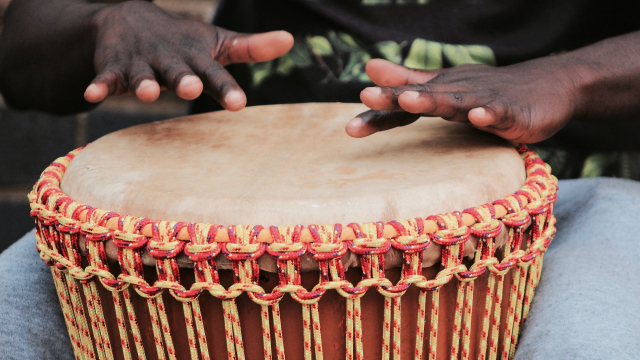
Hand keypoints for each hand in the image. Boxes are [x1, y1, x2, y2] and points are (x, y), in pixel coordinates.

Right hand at [85, 1, 292, 109]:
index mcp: (197, 58)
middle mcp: (170, 59)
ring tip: (146, 92)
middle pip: (178, 71)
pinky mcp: (115, 66)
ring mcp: (141, 62)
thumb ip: (251, 48)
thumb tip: (291, 38)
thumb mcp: (217, 43)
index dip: (226, 88)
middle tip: (191, 88)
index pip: (215, 74)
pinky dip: (100, 83)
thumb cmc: (184, 41)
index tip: (239, 104)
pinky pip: (106, 76)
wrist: (131, 17)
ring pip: (141, 74)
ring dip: (143, 82)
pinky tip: (93, 94)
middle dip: (183, 79)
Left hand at [346, 58, 579, 142]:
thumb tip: (369, 69)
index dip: (378, 114)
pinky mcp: (513, 112)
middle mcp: (457, 93)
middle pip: (423, 97)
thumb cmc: (487, 90)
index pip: (404, 103)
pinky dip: (490, 114)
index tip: (350, 128)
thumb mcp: (445, 87)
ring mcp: (485, 101)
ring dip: (434, 100)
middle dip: (395, 98)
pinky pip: (500, 113)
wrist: (547, 86)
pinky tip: (479, 117)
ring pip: (457, 102)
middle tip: (367, 96)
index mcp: (440, 92)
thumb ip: (407, 81)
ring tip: (410, 99)